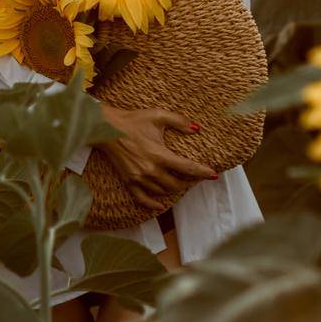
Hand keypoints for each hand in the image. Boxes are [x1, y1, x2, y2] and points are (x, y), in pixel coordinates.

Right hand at [96, 103, 218, 210]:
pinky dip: (152, 204)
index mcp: (160, 155)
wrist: (107, 128)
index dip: (202, 172)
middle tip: (196, 177)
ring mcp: (139, 178)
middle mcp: (150, 170)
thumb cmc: (133, 120)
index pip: (187, 168)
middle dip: (189, 183)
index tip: (213, 175)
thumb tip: (196, 129)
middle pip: (177, 185)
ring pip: (162, 192)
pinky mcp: (129, 181)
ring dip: (174, 190)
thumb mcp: (158, 115)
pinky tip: (160, 205)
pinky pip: (142, 199)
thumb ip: (179, 121)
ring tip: (181, 183)